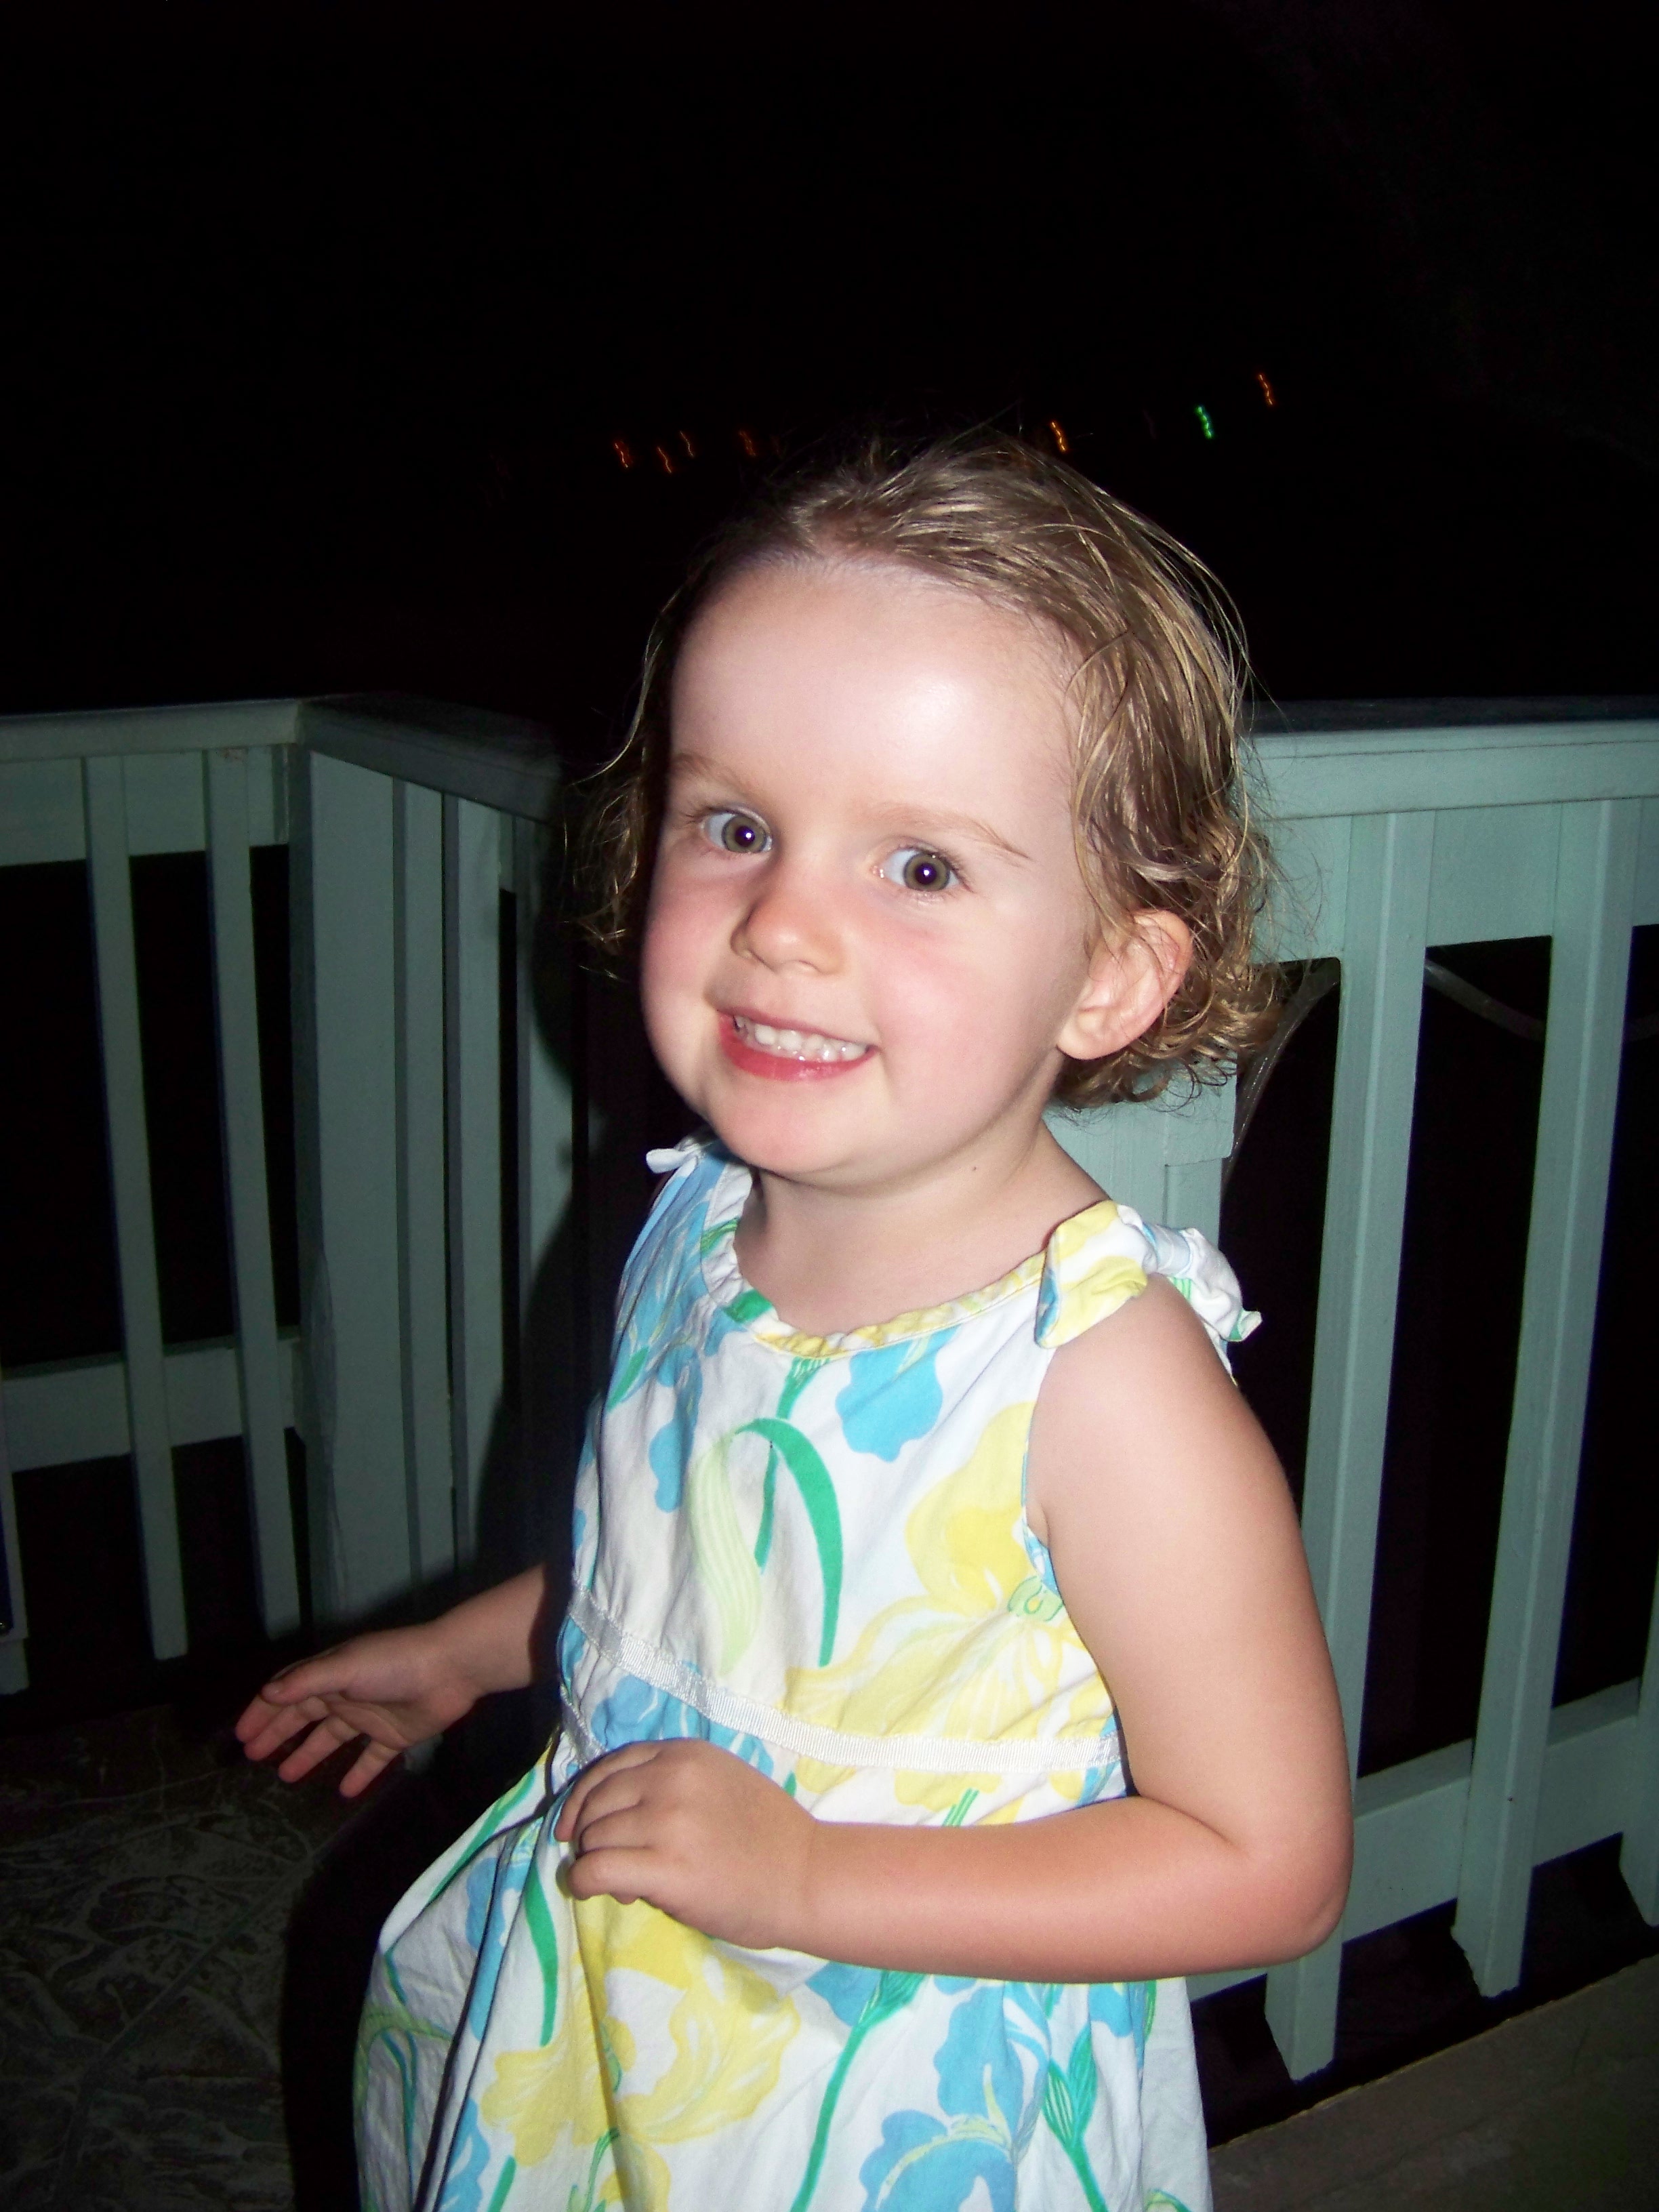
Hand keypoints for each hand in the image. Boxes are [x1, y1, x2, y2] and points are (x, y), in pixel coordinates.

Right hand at [234, 1623, 485, 1797]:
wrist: (450, 1669)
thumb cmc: (394, 1664)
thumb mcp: (345, 1668)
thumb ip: (306, 1683)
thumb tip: (267, 1694)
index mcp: (331, 1674)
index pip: (287, 1693)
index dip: (263, 1711)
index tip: (242, 1735)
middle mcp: (346, 1693)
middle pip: (304, 1717)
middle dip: (278, 1734)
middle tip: (255, 1757)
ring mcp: (370, 1715)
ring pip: (332, 1738)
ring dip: (310, 1755)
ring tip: (287, 1777)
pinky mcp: (395, 1735)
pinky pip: (371, 1758)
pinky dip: (358, 1773)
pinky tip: (343, 1792)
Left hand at [555, 1739, 817, 1947]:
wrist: (805, 1877)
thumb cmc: (766, 1835)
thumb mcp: (719, 1781)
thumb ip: (670, 1781)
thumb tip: (611, 1811)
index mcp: (684, 1753)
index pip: (609, 1767)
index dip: (583, 1799)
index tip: (574, 1826)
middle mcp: (671, 1778)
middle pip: (596, 1803)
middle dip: (590, 1835)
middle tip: (610, 1862)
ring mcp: (668, 1821)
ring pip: (594, 1838)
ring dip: (595, 1862)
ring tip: (625, 1881)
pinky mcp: (666, 1868)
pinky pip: (596, 1870)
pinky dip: (584, 1883)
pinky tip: (596, 1892)